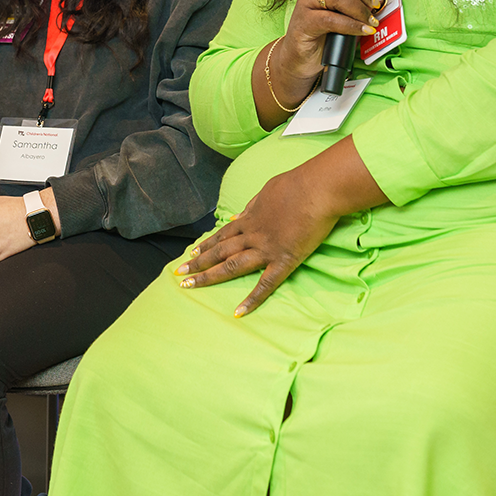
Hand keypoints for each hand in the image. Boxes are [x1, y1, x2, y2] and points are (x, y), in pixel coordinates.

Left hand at [174, 168, 340, 316]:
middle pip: (220, 251)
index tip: (191, 253)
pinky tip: (239, 311)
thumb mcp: (267, 191)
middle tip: (179, 273)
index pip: (222, 234)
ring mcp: (266, 248)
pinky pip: (265, 283)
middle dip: (198, 262)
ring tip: (190, 286)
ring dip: (209, 276)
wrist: (317, 189)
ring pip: (232, 265)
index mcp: (250, 217)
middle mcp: (252, 234)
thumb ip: (252, 206)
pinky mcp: (284, 260)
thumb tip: (238, 215)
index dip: (206, 244)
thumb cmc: (296, 184)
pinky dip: (252, 299)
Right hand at [280, 0, 389, 81]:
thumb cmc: (328, 31)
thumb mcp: (351, 11)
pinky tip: (363, 30)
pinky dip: (352, 25)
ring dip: (359, 8)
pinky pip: (330, 18)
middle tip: (373, 1)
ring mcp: (307, 3)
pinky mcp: (305, 22)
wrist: (303, 58)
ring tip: (370, 21)